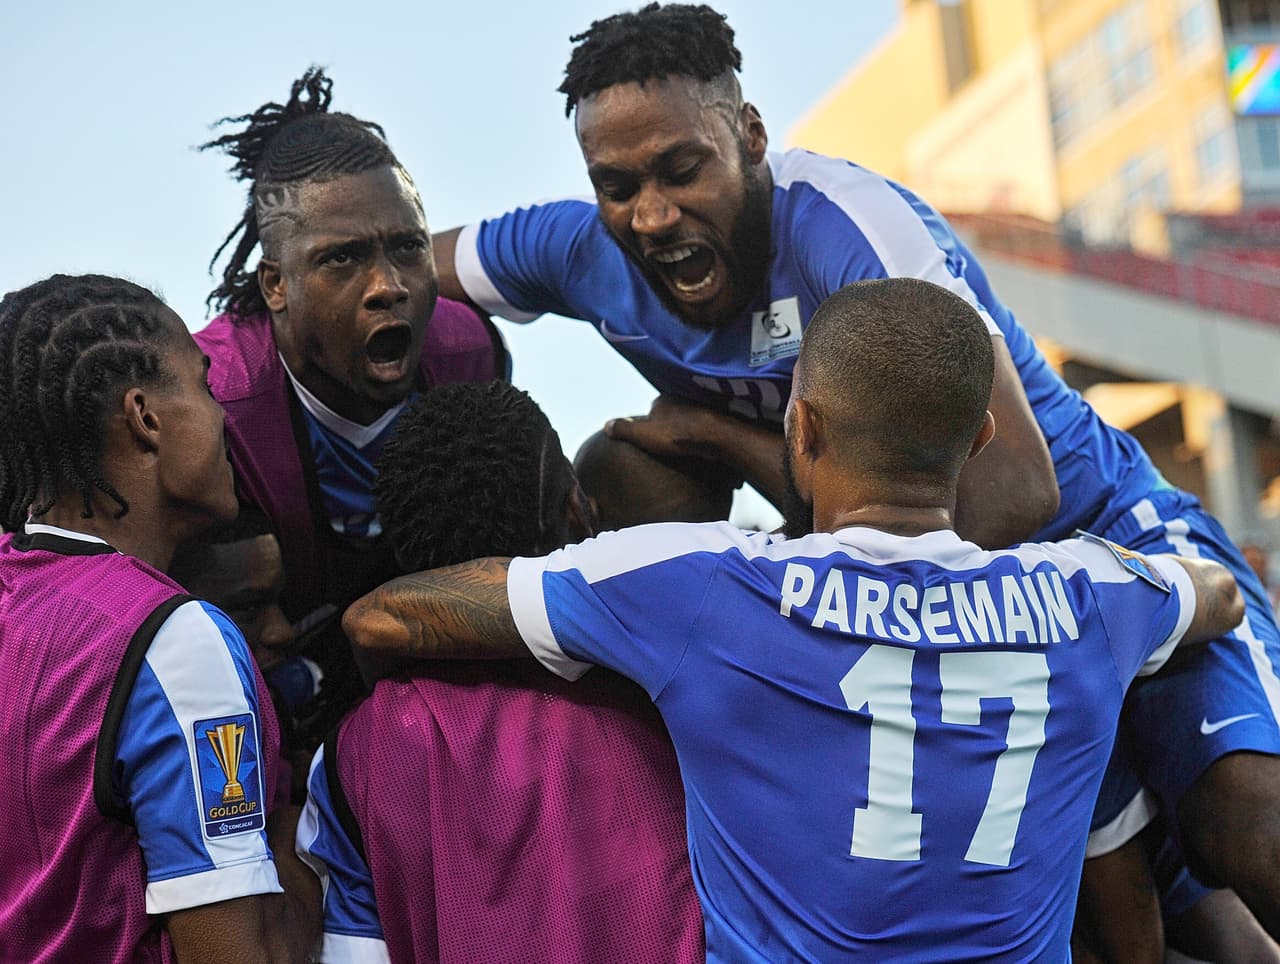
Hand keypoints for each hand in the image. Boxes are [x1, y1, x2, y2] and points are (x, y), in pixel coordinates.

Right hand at [605, 395, 722, 459]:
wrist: (715, 435)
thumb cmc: (677, 435)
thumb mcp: (642, 434)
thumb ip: (623, 429)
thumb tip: (606, 426)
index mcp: (663, 399)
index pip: (653, 411)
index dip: (651, 427)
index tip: (653, 442)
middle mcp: (683, 398)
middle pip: (673, 415)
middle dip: (671, 427)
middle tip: (670, 447)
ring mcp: (702, 407)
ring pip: (690, 420)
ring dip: (689, 432)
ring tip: (687, 450)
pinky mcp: (718, 418)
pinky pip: (707, 428)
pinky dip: (704, 437)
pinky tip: (704, 450)